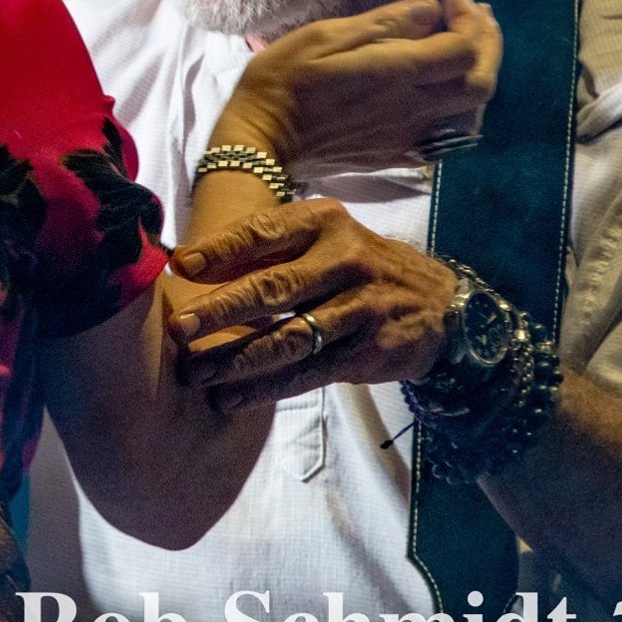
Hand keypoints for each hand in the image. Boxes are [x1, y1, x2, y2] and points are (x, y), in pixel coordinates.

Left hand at [170, 198, 456, 409]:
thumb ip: (263, 250)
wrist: (441, 305)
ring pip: (289, 337)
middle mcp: (344, 261)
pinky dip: (265, 388)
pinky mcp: (368, 351)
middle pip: (274, 287)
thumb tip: (186, 263)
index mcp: (323, 223)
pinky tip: (230, 398)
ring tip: (197, 372)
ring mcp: (360, 308)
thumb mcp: (321, 240)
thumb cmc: (356, 266)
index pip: (265, 232)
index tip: (181, 267)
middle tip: (180, 327)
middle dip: (222, 309)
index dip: (221, 250)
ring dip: (238, 358)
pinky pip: (308, 373)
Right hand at [215, 0, 499, 179]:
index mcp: (395, 75)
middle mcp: (412, 110)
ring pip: (472, 113)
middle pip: (481, 83)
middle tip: (473, 17)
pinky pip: (448, 133)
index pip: (464, 47)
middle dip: (488, 44)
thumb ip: (382, 23)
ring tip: (464, 48)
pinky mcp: (398, 154)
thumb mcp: (323, 36)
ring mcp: (408, 137)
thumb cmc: (281, 81)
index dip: (470, 17)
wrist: (260, 144)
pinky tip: (441, 88)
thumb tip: (430, 10)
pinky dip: (458, 106)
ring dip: (477, 75)